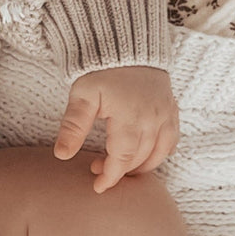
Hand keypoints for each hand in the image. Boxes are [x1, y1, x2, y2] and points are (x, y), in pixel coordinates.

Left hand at [54, 66, 179, 192]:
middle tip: (95, 168)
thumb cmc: (101, 71)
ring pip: (158, 155)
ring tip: (114, 164)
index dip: (110, 175)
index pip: (122, 158)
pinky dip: (156, 155)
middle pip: (139, 159)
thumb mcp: (82, 96)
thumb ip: (73, 126)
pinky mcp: (173, 113)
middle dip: (118, 170)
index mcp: (130, 117)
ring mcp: (166, 117)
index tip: (97, 187)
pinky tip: (139, 155)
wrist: (126, 48)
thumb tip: (61, 155)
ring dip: (138, 166)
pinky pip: (170, 144)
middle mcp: (154, 120)